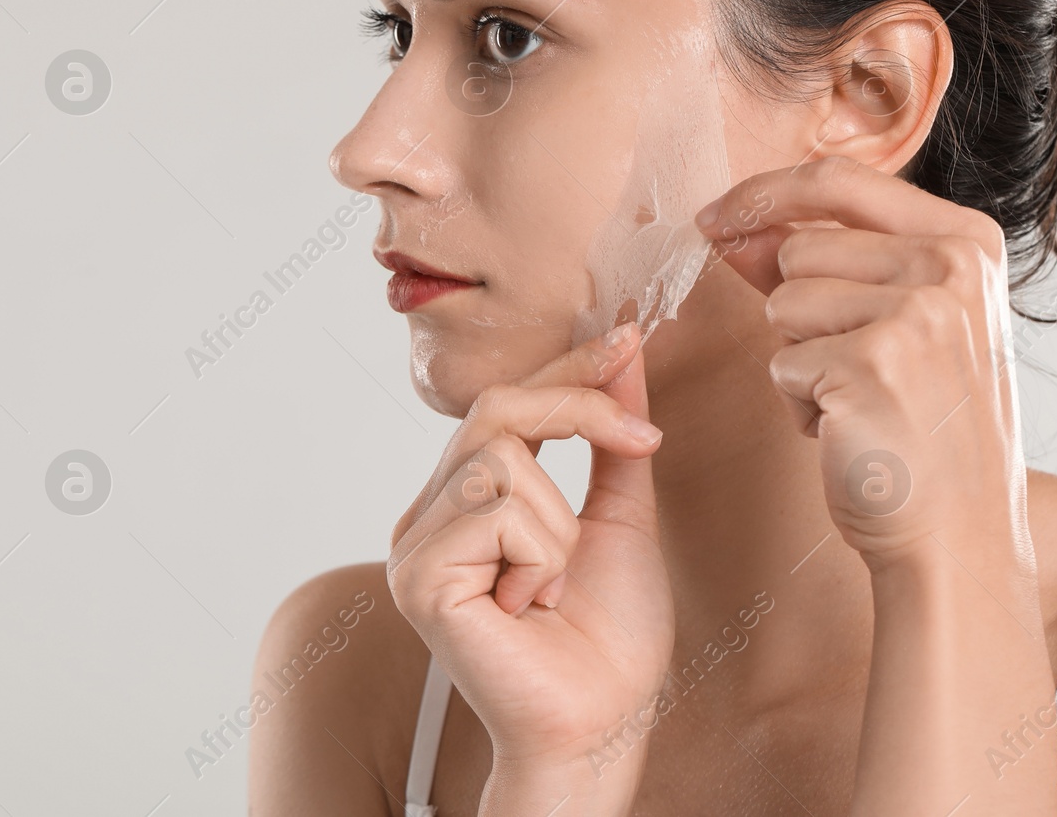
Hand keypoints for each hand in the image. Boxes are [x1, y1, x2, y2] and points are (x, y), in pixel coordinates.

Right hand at [386, 324, 675, 781]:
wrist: (603, 721)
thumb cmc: (608, 636)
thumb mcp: (623, 514)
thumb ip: (612, 436)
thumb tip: (623, 353)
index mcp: (467, 498)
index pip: (507, 403)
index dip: (567, 367)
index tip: (629, 335)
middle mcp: (429, 515)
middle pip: (497, 409)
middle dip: (578, 409)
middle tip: (640, 444)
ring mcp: (416, 547)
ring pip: (503, 460)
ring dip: (561, 524)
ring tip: (556, 584)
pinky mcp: (418, 578)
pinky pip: (495, 510)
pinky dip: (541, 557)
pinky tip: (531, 606)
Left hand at [695, 155, 1028, 570]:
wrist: (958, 535)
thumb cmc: (926, 431)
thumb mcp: (897, 325)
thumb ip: (824, 264)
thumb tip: (737, 225)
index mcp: (968, 241)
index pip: (840, 179)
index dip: (764, 194)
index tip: (716, 219)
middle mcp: (951, 266)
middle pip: (800, 246)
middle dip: (796, 310)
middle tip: (856, 370)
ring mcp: (917, 313)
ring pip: (783, 304)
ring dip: (798, 359)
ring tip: (859, 402)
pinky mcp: (872, 365)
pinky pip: (782, 364)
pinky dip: (800, 406)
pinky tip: (851, 432)